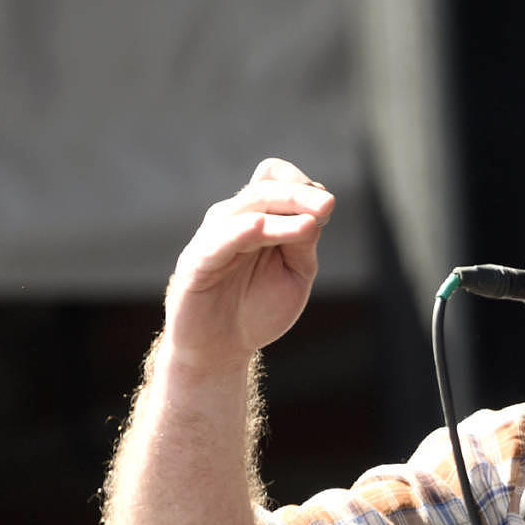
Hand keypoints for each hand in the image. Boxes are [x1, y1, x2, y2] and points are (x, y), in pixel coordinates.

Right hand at [163, 158, 335, 368]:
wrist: (222, 346)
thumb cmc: (258, 307)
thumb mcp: (295, 274)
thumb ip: (304, 245)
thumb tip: (317, 214)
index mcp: (256, 216)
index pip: (273, 179)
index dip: (299, 184)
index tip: (327, 208)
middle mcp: (232, 219)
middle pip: (263, 190)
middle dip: (298, 196)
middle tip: (328, 206)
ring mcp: (213, 237)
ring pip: (245, 211)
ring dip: (280, 213)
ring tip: (309, 224)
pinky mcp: (197, 262)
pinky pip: (217, 241)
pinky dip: (239, 231)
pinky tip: (258, 227)